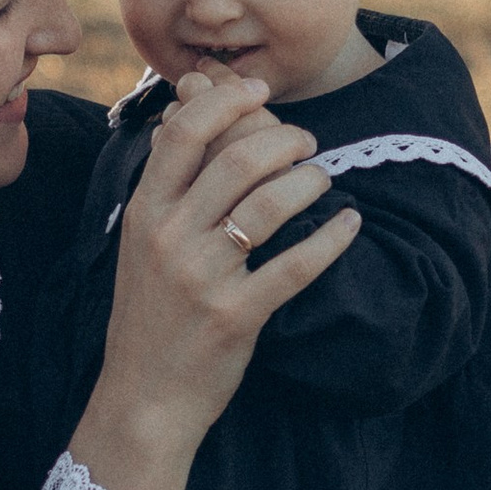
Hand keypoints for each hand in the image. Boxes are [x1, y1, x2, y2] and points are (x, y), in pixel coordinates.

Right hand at [97, 75, 359, 445]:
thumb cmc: (149, 318)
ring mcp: (203, 277)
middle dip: (282, 138)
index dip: (226, 101)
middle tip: (306, 142)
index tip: (260, 91)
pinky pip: (296, 266)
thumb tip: (185, 116)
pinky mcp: (237, 315)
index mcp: (144, 213)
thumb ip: (165, 187)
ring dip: (308, 182)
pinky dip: (332, 240)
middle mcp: (169, 238)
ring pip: (268, 205)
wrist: (144, 398)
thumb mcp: (140, 246)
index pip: (182, 133)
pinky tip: (351, 226)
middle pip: (235, 160)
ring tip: (323, 179)